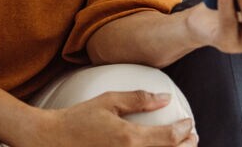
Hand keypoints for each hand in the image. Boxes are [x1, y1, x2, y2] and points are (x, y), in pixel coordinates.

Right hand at [33, 91, 196, 146]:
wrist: (51, 141)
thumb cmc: (78, 119)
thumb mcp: (108, 102)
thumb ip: (138, 98)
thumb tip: (164, 98)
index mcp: (129, 138)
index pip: (169, 138)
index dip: (184, 131)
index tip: (188, 123)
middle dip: (185, 146)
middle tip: (190, 137)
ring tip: (179, 146)